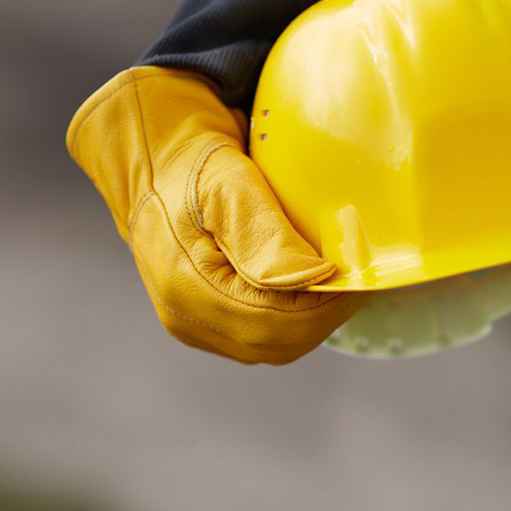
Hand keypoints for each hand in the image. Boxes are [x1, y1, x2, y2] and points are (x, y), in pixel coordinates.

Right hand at [67, 67, 363, 363]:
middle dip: (324, 316)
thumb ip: (267, 235)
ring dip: (310, 321)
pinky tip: (309, 290)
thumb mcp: (229, 183)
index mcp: (186, 286)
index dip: (323, 307)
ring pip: (269, 347)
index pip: (273, 323)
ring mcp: (191, 323)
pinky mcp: (202, 321)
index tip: (357, 277)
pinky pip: (257, 337)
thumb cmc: (192, 162)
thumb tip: (315, 279)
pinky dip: (291, 320)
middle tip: (357, 280)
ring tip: (337, 285)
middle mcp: (184, 316)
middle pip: (274, 344)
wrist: (153, 164)